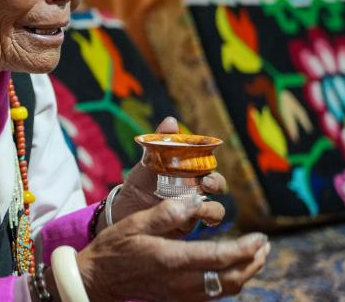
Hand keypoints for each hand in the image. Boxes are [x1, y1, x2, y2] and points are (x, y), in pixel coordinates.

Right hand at [77, 198, 269, 301]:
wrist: (98, 279)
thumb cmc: (115, 247)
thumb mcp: (135, 222)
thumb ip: (167, 212)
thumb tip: (196, 200)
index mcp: (171, 259)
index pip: (220, 258)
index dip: (246, 248)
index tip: (260, 236)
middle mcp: (181, 282)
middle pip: (232, 278)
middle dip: (253, 262)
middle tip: (264, 245)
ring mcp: (182, 294)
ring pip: (226, 290)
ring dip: (246, 273)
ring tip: (256, 257)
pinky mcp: (179, 299)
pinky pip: (214, 295)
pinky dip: (231, 282)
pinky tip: (233, 270)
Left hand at [110, 117, 225, 234]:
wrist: (126, 209)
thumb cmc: (142, 181)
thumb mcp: (149, 160)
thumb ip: (162, 141)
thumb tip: (171, 120)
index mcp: (190, 172)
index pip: (209, 166)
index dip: (212, 166)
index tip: (207, 171)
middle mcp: (197, 190)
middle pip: (218, 185)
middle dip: (217, 184)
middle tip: (206, 184)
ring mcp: (195, 209)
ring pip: (216, 208)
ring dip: (212, 208)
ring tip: (198, 208)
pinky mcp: (189, 226)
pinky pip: (205, 225)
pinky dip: (205, 223)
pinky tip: (195, 220)